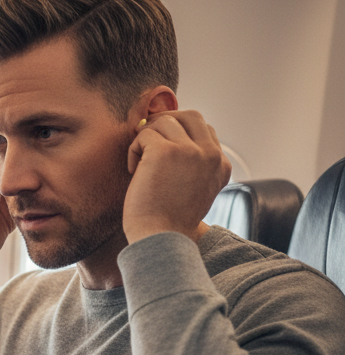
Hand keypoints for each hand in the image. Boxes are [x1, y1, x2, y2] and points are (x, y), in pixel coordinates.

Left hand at [123, 110, 231, 243]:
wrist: (161, 239)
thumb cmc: (169, 221)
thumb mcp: (195, 191)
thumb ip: (195, 167)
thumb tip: (173, 141)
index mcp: (220, 165)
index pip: (204, 130)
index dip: (179, 133)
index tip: (161, 151)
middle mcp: (210, 154)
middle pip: (190, 116)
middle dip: (165, 122)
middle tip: (146, 140)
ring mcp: (190, 151)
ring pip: (164, 121)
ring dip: (146, 139)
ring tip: (140, 165)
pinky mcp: (165, 151)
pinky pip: (144, 134)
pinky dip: (134, 150)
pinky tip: (133, 171)